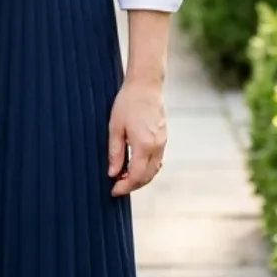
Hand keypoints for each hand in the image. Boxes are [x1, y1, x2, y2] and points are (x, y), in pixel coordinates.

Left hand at [107, 77, 166, 194]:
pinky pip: (157, 160)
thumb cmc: (127, 103)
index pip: (136, 176)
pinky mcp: (163, 138)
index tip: (113, 191)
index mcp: (144, 145)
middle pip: (147, 176)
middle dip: (133, 185)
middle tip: (117, 186)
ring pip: (154, 170)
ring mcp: (162, 142)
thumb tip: (112, 173)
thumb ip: (115, 153)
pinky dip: (147, 168)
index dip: (125, 187)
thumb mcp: (115, 128)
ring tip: (123, 177)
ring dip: (140, 178)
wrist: (146, 85)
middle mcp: (156, 146)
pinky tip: (134, 165)